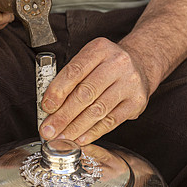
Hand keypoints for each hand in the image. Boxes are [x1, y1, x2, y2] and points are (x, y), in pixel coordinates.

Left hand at [39, 38, 153, 144]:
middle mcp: (117, 64)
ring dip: (76, 127)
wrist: (140, 64)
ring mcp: (129, 83)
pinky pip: (111, 121)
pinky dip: (93, 132)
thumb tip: (50, 107)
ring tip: (62, 137)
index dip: (58, 91)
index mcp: (100, 49)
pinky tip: (80, 138)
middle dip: (63, 115)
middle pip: (85, 93)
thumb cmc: (107, 64)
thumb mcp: (89, 60)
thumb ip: (70, 79)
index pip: (75, 71)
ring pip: (98, 110)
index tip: (46, 107)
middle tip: (49, 129)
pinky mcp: (137, 101)